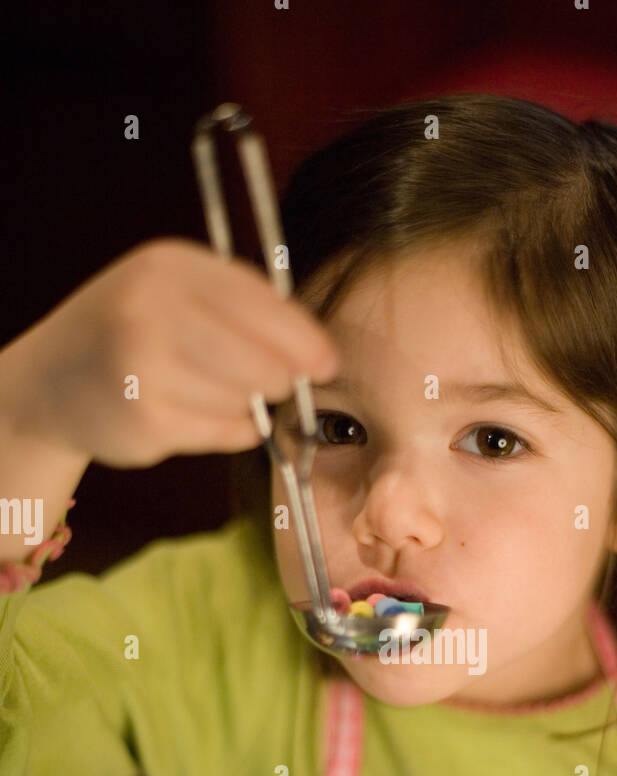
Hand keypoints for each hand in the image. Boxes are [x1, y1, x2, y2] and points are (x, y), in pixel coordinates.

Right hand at [7, 237, 339, 467]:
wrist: (54, 380)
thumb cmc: (133, 332)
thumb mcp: (176, 292)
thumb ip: (242, 308)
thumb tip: (317, 353)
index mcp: (169, 267)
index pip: (260, 304)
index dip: (303, 339)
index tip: (326, 362)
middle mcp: (151, 310)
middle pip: (262, 361)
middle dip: (280, 379)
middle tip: (274, 384)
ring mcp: (144, 367)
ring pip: (245, 401)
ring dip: (245, 405)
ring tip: (205, 390)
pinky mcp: (144, 420)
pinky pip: (224, 432)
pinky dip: (227, 430)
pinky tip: (194, 414)